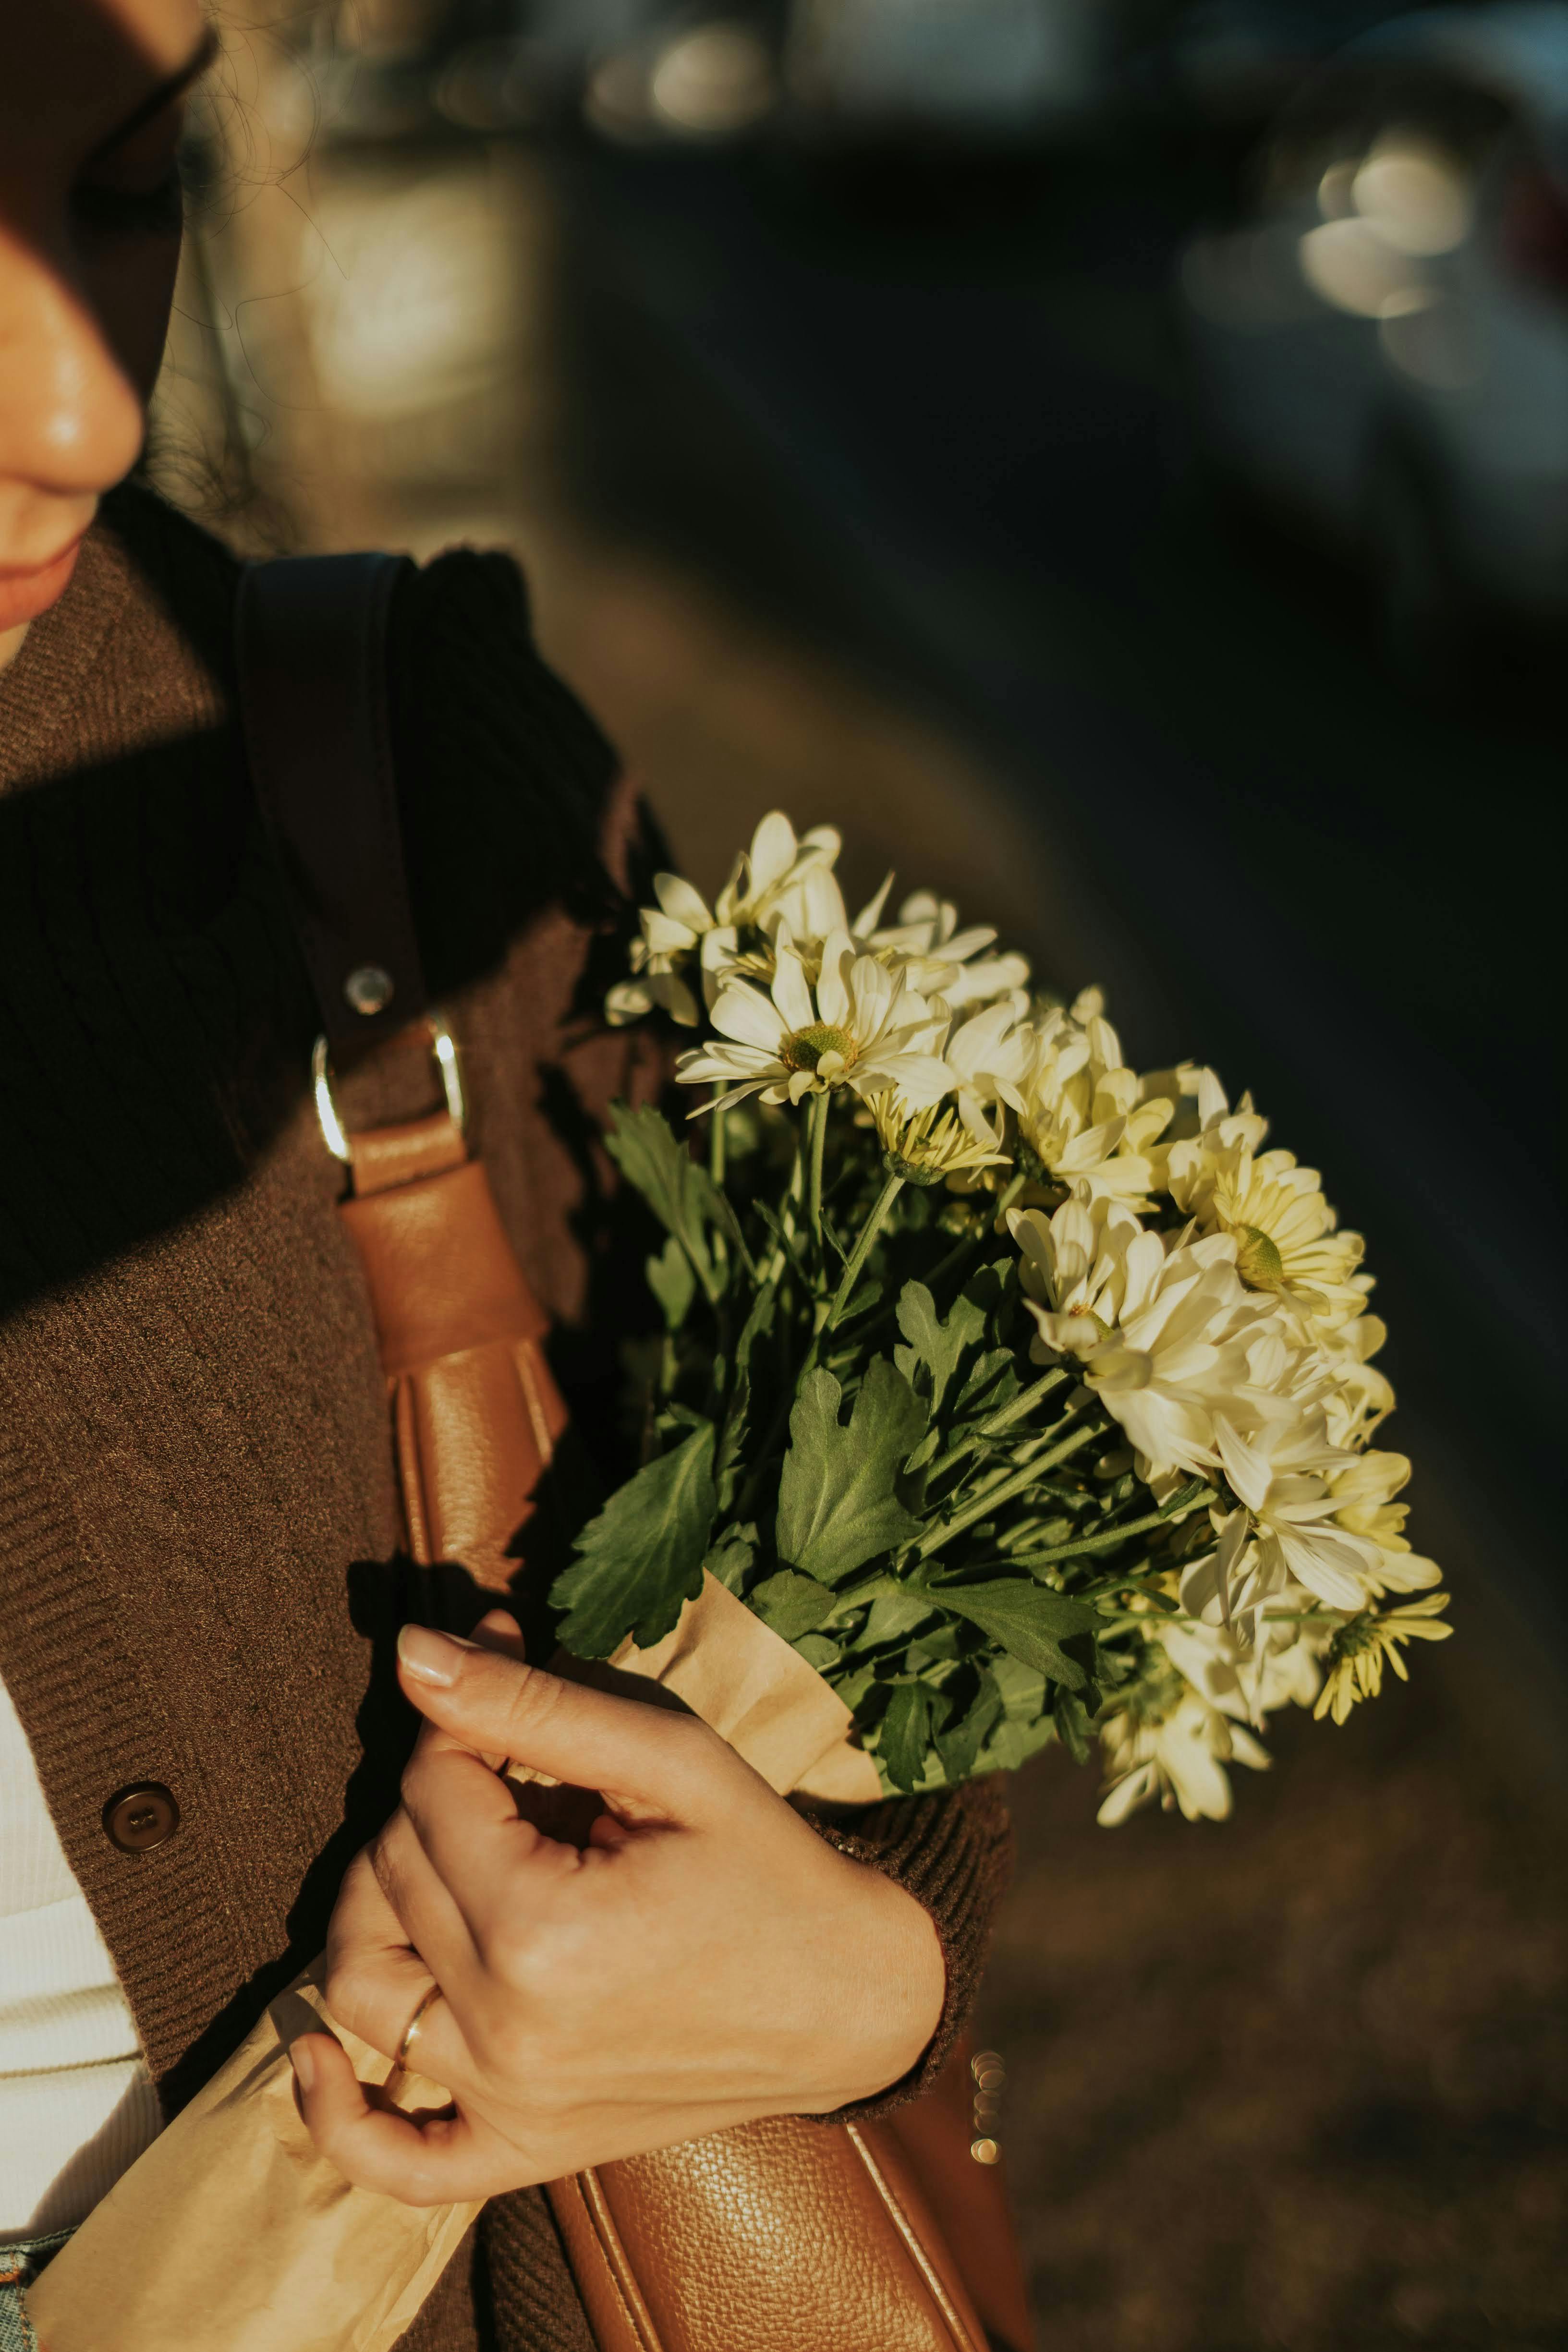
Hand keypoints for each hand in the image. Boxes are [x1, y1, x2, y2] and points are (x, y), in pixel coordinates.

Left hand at [290, 1613, 944, 2203]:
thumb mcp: (667, 1759)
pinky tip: (321, 2053)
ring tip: (436, 1854)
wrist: (849, 1995)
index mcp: (543, 1931)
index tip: (499, 1677)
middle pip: (393, 1872)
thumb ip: (529, 1706)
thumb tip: (412, 1651)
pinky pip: (398, 2160)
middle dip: (434, 1792)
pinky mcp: (524, 2149)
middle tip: (501, 1759)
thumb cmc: (766, 1863)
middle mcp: (507, 2030)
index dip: (458, 1722)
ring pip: (362, 1986)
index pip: (431, 1791)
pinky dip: (340, 2116)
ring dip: (376, 1905)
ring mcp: (509, 2103)